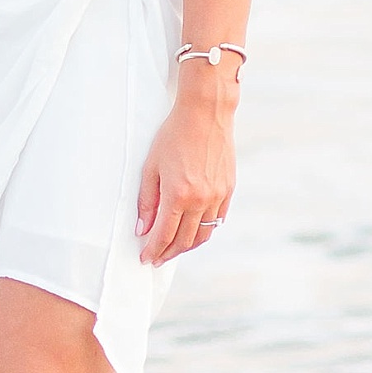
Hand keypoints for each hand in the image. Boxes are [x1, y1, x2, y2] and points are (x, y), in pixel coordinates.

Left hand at [135, 87, 234, 262]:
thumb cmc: (173, 136)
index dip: (153, 250)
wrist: (205, 114)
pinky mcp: (228, 189)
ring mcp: (217, 196)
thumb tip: (143, 229)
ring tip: (174, 249)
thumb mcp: (151, 167)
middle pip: (184, 240)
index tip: (145, 258)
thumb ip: (147, 201)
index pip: (164, 234)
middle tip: (157, 258)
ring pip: (204, 234)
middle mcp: (200, 200)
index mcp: (178, 195)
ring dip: (187, 246)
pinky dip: (205, 230)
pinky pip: (217, 220)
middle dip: (168, 253)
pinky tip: (194, 231)